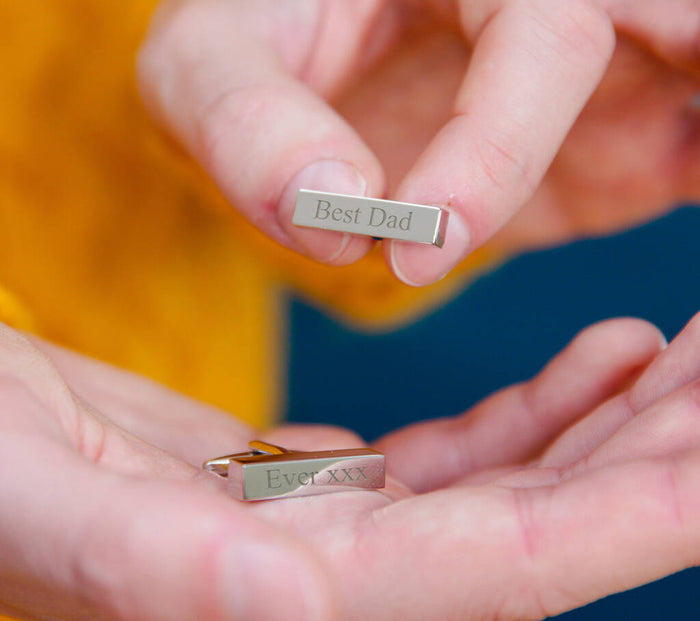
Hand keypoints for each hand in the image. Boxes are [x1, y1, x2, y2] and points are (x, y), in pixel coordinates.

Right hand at [7, 313, 699, 620]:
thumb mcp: (34, 505)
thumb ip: (159, 572)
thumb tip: (290, 613)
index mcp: (284, 593)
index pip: (504, 562)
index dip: (635, 518)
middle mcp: (326, 575)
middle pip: (533, 524)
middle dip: (648, 458)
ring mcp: (327, 528)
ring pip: (506, 484)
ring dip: (601, 424)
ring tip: (671, 353)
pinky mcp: (308, 481)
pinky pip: (452, 456)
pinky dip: (527, 412)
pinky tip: (582, 368)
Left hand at [137, 0, 699, 285]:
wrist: (301, 65)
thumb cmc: (256, 42)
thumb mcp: (212, 59)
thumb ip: (249, 118)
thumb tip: (331, 210)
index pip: (544, 35)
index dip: (494, 153)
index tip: (416, 250)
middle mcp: (564, 6)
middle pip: (683, 50)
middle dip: (666, 137)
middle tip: (653, 264)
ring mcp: (609, 76)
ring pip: (699, 104)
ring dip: (694, 160)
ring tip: (675, 287)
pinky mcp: (623, 148)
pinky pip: (695, 161)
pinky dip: (696, 213)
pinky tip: (682, 320)